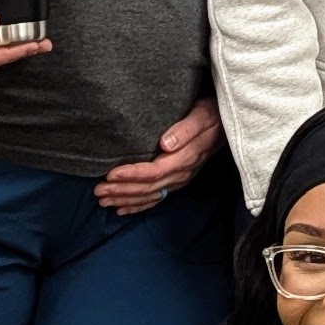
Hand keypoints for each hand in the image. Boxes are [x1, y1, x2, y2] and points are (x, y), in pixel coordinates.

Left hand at [98, 97, 221, 214]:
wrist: (226, 125)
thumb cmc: (211, 115)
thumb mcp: (202, 115)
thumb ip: (185, 129)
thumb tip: (165, 144)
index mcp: (185, 158)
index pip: (155, 171)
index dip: (132, 175)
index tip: (111, 174)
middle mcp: (182, 173)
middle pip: (149, 187)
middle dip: (123, 190)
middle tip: (99, 191)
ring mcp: (180, 179)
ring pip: (150, 195)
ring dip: (126, 199)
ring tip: (104, 201)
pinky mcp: (177, 181)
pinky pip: (157, 197)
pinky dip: (139, 205)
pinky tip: (122, 209)